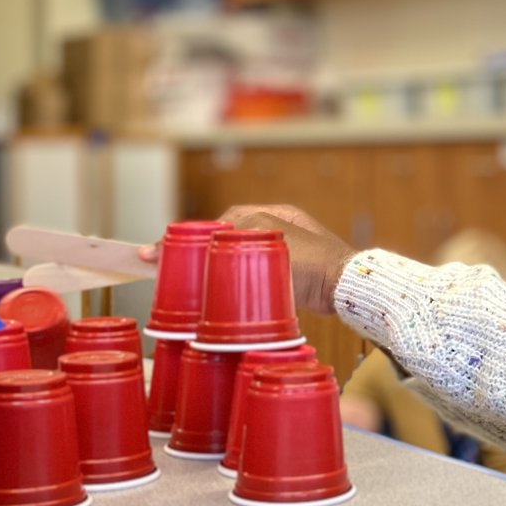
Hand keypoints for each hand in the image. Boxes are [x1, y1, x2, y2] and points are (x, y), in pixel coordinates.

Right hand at [138, 206, 355, 315]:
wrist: (345, 289)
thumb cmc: (313, 262)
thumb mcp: (269, 239)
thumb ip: (239, 235)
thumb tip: (210, 239)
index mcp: (271, 214)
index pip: (220, 222)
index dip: (190, 236)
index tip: (160, 250)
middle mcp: (276, 229)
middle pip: (225, 239)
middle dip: (195, 250)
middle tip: (165, 264)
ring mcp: (282, 253)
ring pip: (235, 258)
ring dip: (211, 266)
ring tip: (183, 279)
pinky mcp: (287, 276)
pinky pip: (250, 275)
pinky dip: (231, 280)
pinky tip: (216, 291)